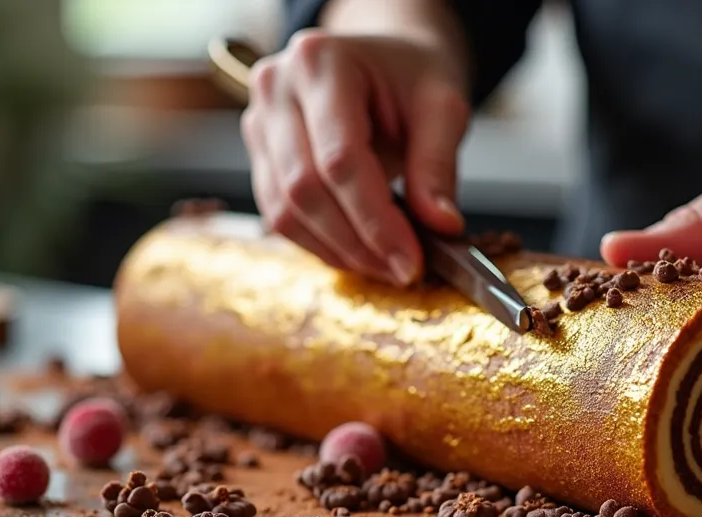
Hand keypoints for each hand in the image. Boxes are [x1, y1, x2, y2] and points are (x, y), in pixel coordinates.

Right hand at [241, 29, 469, 284]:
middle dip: (357, 243)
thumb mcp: (442, 107)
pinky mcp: (259, 155)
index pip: (340, 159)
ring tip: (387, 265)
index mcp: (321, 62)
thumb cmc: (412, 76)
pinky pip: (279, 215)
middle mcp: (276, 88)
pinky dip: (321, 244)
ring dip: (338, 250)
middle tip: (403, 270)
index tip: (411, 260)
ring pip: (284, 210)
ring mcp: (259, 121)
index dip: (375, 220)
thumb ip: (438, 166)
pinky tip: (360, 252)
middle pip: (304, 188)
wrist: (384, 61)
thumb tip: (441, 225)